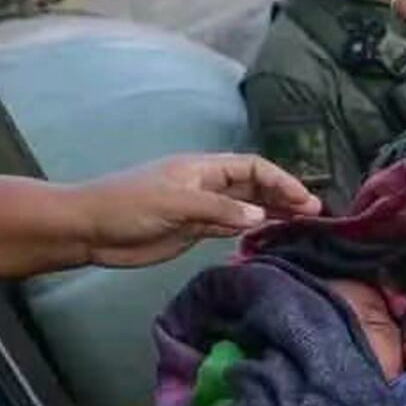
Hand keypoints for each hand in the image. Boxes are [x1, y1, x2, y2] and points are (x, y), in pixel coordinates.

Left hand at [77, 153, 320, 267]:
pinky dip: (251, 230)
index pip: (252, 168)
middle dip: (284, 196)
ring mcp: (201, 208)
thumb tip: (260, 216)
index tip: (304, 200)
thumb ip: (219, 210)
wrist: (91, 229)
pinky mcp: (193, 230)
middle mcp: (207, 185)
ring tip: (301, 226)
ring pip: (245, 207)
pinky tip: (268, 237)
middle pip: (254, 186)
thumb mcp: (176, 204)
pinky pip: (230, 227)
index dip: (281, 181)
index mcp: (203, 169)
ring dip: (272, 213)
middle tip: (314, 215)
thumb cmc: (128, 206)